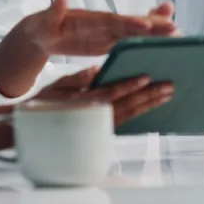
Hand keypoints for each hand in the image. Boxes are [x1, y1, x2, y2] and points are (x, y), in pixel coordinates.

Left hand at [9, 0, 177, 57]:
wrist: (42, 33)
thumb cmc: (41, 26)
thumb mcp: (43, 19)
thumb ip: (54, 7)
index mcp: (88, 18)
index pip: (111, 20)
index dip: (129, 22)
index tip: (146, 24)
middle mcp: (102, 23)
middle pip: (130, 24)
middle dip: (153, 26)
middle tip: (177, 28)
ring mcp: (107, 33)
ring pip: (136, 31)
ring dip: (156, 32)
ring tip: (178, 32)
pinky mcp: (109, 42)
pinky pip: (131, 41)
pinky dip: (147, 41)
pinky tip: (164, 44)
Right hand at [35, 67, 173, 126]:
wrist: (35, 132)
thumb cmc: (44, 106)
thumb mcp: (56, 87)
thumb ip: (78, 79)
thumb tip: (98, 70)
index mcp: (83, 104)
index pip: (111, 93)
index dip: (129, 86)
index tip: (146, 77)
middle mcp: (94, 118)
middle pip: (127, 106)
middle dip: (149, 96)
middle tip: (168, 86)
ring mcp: (100, 127)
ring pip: (130, 115)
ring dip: (150, 105)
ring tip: (167, 95)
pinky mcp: (103, 132)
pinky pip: (125, 123)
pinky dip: (141, 114)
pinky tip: (152, 106)